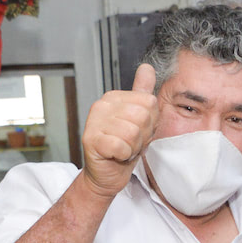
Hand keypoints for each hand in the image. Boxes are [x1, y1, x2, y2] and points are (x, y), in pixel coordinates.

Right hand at [80, 62, 157, 200]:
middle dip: (142, 135)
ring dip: (133, 147)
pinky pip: (121, 146)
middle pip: (142, 116)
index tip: (138, 131)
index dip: (151, 122)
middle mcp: (102, 105)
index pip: (150, 102)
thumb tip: (147, 67)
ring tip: (123, 148)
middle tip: (130, 142)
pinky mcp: (90, 139)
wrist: (107, 174)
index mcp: (115, 97)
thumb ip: (142, 92)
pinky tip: (115, 155)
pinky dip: (123, 155)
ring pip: (132, 132)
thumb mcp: (140, 118)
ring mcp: (94, 121)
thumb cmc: (124, 147)